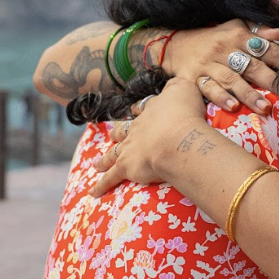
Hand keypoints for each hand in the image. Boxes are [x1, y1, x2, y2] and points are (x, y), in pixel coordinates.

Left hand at [91, 77, 205, 196]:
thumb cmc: (185, 114)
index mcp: (152, 111)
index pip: (142, 109)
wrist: (177, 138)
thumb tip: (173, 85)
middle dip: (117, 133)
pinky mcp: (126, 167)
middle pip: (123, 131)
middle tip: (112, 135)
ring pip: (113, 154)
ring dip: (104, 159)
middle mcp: (137, 129)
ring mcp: (129, 148)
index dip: (139, 110)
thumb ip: (178, 86)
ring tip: (97, 164)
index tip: (135, 110)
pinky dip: (102, 185)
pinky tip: (94, 192)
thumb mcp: (185, 90)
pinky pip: (111, 178)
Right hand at [161, 20, 278, 113]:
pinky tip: (232, 107)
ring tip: (267, 107)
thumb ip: (260, 32)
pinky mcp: (194, 78)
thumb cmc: (214, 39)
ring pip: (232, 79)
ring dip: (250, 94)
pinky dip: (220, 97)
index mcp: (240, 37)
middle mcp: (225, 49)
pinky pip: (207, 88)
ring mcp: (209, 65)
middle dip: (276, 82)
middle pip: (254, 66)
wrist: (175, 44)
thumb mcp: (236, 28)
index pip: (271, 50)